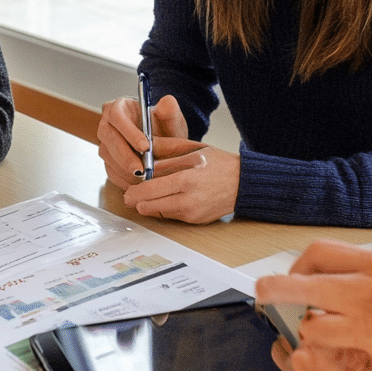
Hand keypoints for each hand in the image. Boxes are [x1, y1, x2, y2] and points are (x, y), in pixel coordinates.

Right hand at [97, 92, 186, 186]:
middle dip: (126, 156)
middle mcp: (107, 124)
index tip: (145, 146)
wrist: (162, 143)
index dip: (129, 132)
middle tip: (142, 169)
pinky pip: (111, 171)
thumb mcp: (170, 118)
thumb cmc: (163, 127)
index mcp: (119, 107)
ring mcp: (105, 143)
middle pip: (109, 139)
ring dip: (125, 169)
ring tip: (144, 178)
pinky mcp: (107, 160)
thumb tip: (167, 102)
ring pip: (108, 157)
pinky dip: (124, 178)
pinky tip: (139, 183)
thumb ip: (170, 111)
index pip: (117, 116)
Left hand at [121, 138, 239, 223]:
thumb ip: (166, 150)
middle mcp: (187, 199)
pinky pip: (171, 216)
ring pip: (158, 212)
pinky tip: (162, 200)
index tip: (128, 189)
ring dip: (149, 205)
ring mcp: (191, 213)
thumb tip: (144, 149)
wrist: (243, 184)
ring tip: (145, 197)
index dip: (135, 191)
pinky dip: (163, 208)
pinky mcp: (194, 220)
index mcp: (186, 178)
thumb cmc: (220, 164)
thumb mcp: (193, 150)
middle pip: (150, 205)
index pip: (150, 189)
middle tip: (130, 197)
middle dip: (137, 201)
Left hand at [255, 239, 371, 370]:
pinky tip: (317, 346)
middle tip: (265, 293)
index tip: (296, 277)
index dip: (303, 264)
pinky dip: (315, 339)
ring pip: (310, 300)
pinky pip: (327, 332)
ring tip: (292, 327)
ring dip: (296, 316)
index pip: (328, 251)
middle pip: (311, 263)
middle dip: (279, 280)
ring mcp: (371, 303)